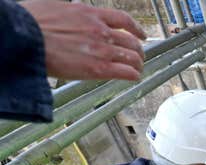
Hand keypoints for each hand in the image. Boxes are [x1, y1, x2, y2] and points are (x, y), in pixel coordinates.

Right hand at [21, 1, 145, 80]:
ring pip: (132, 57)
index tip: (140, 34)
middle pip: (131, 41)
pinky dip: (133, 75)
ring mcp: (101, 50)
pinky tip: (134, 77)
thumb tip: (76, 7)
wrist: (25, 38)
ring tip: (137, 69)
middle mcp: (101, 31)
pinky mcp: (98, 69)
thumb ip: (72, 9)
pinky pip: (126, 72)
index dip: (136, 28)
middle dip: (138, 50)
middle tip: (138, 56)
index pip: (123, 20)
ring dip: (137, 64)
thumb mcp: (56, 5)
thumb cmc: (32, 22)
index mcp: (91, 14)